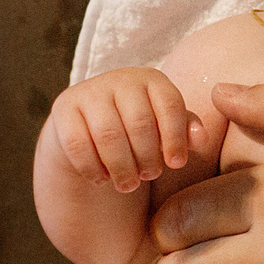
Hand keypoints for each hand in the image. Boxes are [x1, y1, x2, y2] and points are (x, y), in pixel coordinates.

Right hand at [45, 66, 200, 192]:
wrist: (91, 127)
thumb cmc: (141, 131)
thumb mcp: (166, 129)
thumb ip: (186, 131)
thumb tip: (200, 139)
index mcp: (152, 80)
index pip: (170, 104)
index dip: (175, 138)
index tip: (176, 164)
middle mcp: (120, 78)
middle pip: (139, 123)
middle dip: (147, 158)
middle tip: (148, 176)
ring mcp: (89, 91)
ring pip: (108, 136)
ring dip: (121, 167)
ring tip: (128, 185)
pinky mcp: (63, 108)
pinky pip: (78, 144)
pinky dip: (92, 168)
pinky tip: (102, 179)